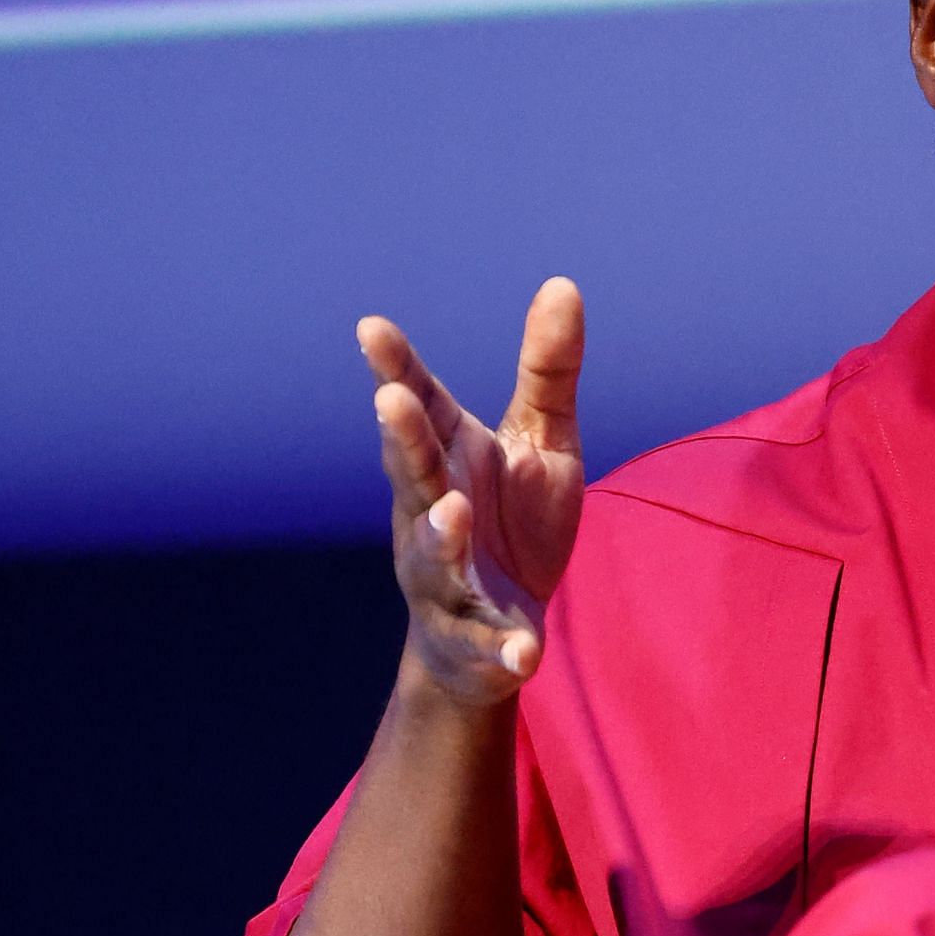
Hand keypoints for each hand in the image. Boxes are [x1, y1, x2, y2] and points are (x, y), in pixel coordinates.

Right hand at [358, 277, 584, 708]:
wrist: (499, 636)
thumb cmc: (512, 525)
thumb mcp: (542, 444)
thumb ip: (548, 373)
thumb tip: (563, 283)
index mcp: (447, 459)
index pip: (418, 408)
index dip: (394, 370)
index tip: (371, 329)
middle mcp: (430, 512)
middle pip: (413, 474)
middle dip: (401, 442)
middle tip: (390, 402)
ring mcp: (446, 577)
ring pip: (434, 555)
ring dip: (440, 535)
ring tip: (455, 512)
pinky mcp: (475, 638)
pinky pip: (486, 642)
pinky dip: (502, 646)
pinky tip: (526, 652)